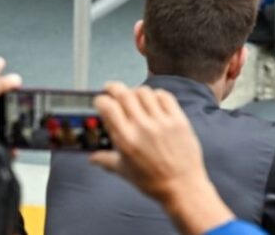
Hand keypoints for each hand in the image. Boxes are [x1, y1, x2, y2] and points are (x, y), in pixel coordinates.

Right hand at [90, 82, 234, 234]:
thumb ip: (106, 160)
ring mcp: (162, 121)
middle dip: (114, 88)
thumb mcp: (124, 171)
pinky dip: (157, 95)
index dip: (101, 99)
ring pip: (144, 92)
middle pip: (124, 93)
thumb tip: (92, 157)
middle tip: (112, 89)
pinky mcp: (178, 119)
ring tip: (135, 98)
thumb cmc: (152, 181)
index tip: (101, 100)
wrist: (182, 186)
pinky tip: (154, 101)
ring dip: (136, 92)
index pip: (108, 106)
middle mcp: (142, 127)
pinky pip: (165, 96)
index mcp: (125, 139)